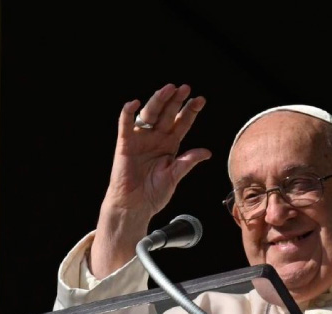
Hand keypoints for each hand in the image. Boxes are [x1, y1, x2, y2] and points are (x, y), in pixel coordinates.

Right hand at [90, 84, 210, 276]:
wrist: (134, 206)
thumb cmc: (154, 193)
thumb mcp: (174, 176)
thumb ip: (187, 162)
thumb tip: (207, 152)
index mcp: (170, 144)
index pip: (182, 123)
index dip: (190, 111)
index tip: (200, 100)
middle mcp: (156, 138)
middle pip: (167, 114)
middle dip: (176, 101)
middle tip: (185, 88)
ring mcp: (140, 139)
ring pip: (150, 114)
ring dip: (158, 101)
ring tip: (168, 89)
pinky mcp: (125, 144)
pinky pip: (125, 125)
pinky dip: (127, 113)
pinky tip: (134, 103)